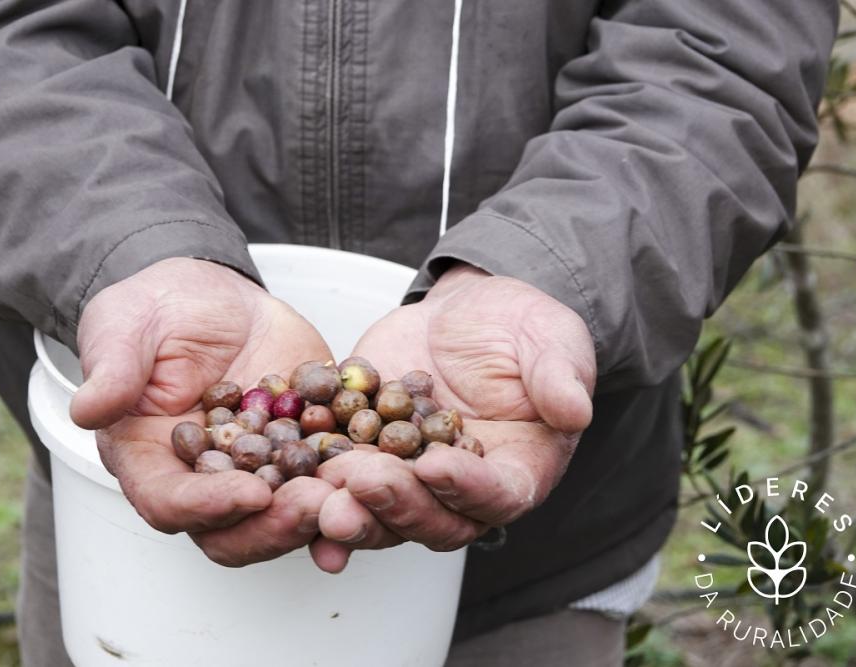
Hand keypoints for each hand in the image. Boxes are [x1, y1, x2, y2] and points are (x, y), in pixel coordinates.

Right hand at [70, 258, 338, 565]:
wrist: (211, 296)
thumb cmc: (155, 310)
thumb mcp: (124, 326)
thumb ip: (113, 369)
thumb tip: (89, 409)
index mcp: (150, 462)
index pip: (171, 503)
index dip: (208, 506)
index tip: (250, 492)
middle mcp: (205, 480)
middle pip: (236, 529)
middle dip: (276, 525)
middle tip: (316, 505)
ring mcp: (259, 470)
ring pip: (290, 513)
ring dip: (325, 513)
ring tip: (359, 496)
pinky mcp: (304, 449)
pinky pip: (332, 475)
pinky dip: (359, 480)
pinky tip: (390, 471)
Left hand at [311, 265, 595, 571]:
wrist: (466, 313)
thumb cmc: (519, 327)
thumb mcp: (550, 339)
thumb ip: (561, 376)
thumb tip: (575, 410)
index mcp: (514, 472)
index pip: (495, 494)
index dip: (466, 486)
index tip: (437, 466)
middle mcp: (459, 489)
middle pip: (430, 518)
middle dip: (393, 505)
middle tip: (359, 484)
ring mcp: (407, 478)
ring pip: (377, 512)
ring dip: (347, 510)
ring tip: (317, 496)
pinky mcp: (363, 455)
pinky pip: (335, 478)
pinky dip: (309, 485)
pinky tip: (280, 481)